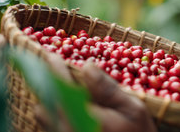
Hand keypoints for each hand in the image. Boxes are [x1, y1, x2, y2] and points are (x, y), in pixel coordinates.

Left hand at [36, 56, 156, 131]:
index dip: (55, 69)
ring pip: (45, 116)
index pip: (63, 88)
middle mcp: (70, 129)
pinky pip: (52, 126)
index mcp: (87, 118)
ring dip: (51, 99)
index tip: (51, 54)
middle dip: (49, 85)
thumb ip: (108, 89)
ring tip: (62, 88)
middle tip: (55, 71)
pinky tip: (70, 107)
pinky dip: (56, 113)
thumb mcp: (133, 109)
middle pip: (45, 103)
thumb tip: (87, 66)